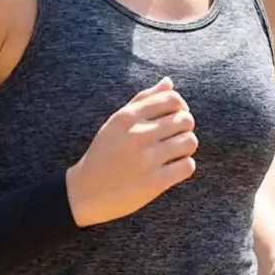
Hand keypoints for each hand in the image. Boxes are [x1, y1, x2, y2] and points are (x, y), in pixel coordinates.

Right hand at [67, 77, 197, 226]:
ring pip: (189, 142)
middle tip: (175, 137)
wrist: (85, 192)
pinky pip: (187, 166)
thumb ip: (142, 100)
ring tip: (175, 152)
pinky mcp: (154, 183)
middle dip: (185, 127)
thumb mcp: (115, 123)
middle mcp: (137, 135)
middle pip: (185, 120)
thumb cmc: (103, 154)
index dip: (180, 107)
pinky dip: (184, 166)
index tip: (174, 117)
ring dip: (186, 147)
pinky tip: (172, 168)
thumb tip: (168, 82)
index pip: (171, 99)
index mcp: (127, 117)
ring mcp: (146, 159)